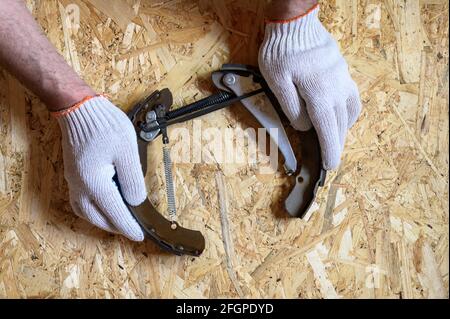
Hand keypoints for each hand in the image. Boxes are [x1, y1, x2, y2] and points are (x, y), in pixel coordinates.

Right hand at [54, 96, 146, 240]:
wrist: (79, 108)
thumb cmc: (105, 127)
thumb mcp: (127, 153)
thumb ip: (133, 181)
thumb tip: (136, 201)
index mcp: (95, 184)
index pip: (115, 214)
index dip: (129, 226)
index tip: (139, 236)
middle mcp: (80, 187)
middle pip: (97, 218)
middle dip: (115, 226)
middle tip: (131, 229)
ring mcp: (73, 181)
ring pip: (86, 212)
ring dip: (102, 220)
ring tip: (118, 220)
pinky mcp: (73, 174)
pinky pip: (81, 201)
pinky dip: (93, 209)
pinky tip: (103, 203)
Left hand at [259, 5, 361, 169]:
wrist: (295, 24)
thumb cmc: (282, 51)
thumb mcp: (277, 81)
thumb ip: (291, 107)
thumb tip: (303, 126)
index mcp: (319, 93)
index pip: (327, 129)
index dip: (329, 150)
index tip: (330, 165)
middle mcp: (336, 87)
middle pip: (340, 124)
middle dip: (336, 144)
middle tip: (332, 159)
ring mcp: (342, 78)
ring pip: (349, 111)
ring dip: (343, 130)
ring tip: (335, 142)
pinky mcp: (342, 71)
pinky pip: (352, 97)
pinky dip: (349, 112)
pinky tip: (341, 116)